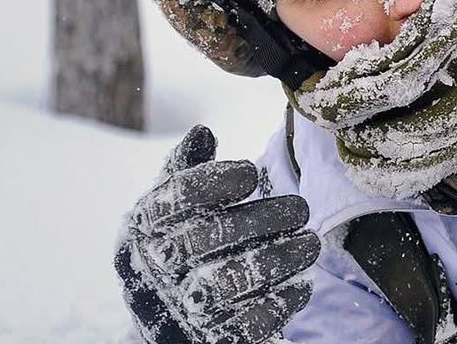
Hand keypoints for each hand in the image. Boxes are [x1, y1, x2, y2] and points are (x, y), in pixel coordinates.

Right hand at [115, 125, 318, 343]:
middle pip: (205, 242)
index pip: (173, 201)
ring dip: (278, 261)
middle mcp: (153, 269)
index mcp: (144, 228)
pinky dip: (278, 304)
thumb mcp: (172, 206)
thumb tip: (202, 133)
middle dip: (260, 222)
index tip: (251, 173)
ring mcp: (178, 308)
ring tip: (312, 243)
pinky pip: (244, 326)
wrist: (164, 317)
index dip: (212, 183)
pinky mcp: (207, 339)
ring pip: (228, 285)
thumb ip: (186, 170)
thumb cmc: (178, 242)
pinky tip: (303, 283)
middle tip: (301, 208)